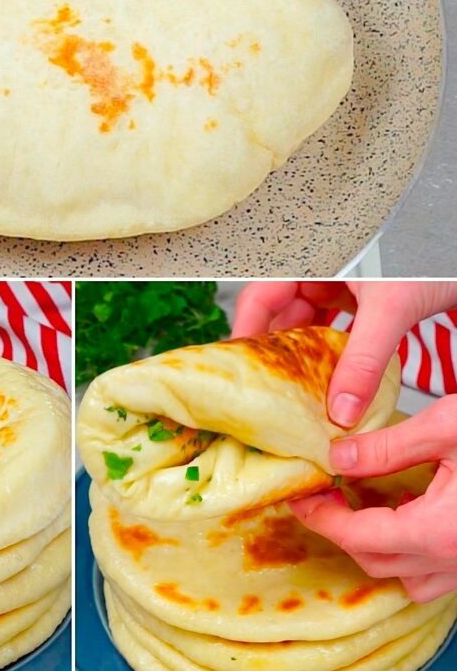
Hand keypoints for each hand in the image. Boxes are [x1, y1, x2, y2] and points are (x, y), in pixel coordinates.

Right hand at [233, 281, 456, 426]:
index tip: (241, 370)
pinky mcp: (359, 301)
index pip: (259, 296)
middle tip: (270, 393)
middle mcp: (318, 273)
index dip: (246, 333)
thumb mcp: (391, 308)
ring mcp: (338, 287)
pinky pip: (332, 332)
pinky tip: (333, 382)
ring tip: (300, 395)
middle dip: (278, 356)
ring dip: (305, 361)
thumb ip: (365, 360)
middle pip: (281, 318)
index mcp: (310, 261)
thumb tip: (341, 411)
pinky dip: (331, 357)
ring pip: (306, 328)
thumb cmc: (429, 259)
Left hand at [290, 397, 456, 601]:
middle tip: (320, 496)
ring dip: (376, 550)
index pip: (359, 539)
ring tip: (357, 508)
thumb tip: (337, 457)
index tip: (300, 497)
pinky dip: (409, 554)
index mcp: (440, 532)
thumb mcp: (448, 427)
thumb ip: (388, 447)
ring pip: (409, 579)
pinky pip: (438, 573)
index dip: (322, 520)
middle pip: (377, 563)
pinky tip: (403, 517)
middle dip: (342, 533)